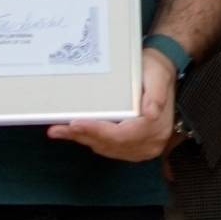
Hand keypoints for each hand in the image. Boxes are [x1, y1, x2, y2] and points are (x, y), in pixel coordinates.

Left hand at [48, 52, 176, 161]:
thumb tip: (150, 113)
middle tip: (57, 129)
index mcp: (156, 126)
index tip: (75, 124)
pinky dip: (93, 141)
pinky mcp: (135, 147)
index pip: (122, 135)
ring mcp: (144, 148)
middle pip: (111, 145)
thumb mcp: (158, 75)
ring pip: (108, 148)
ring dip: (84, 140)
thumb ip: (156, 94)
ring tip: (60, 131)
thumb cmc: (156, 71)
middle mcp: (151, 142)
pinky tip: (76, 134)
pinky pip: (110, 148)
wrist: (163, 74)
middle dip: (83, 136)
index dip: (97, 131)